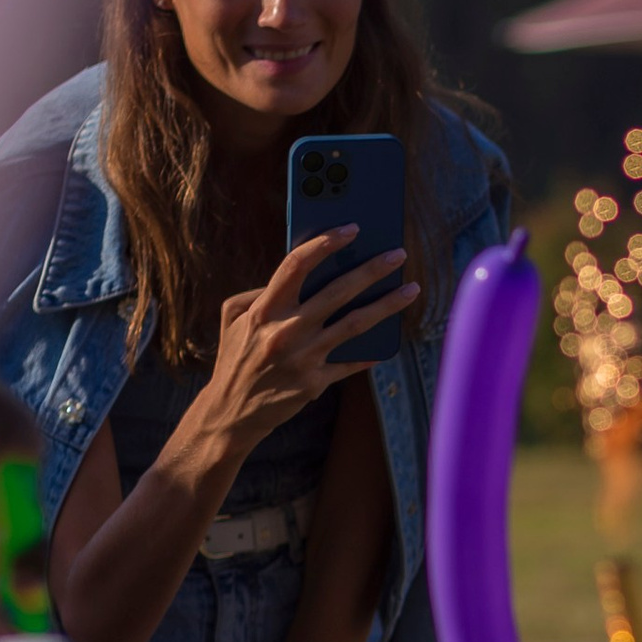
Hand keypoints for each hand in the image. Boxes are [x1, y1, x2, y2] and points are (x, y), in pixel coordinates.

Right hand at [194, 228, 415, 459]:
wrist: (231, 412)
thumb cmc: (236, 357)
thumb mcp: (233, 318)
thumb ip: (260, 292)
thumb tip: (298, 276)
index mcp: (264, 309)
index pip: (297, 265)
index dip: (325, 243)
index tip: (351, 229)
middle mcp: (285, 331)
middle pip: (338, 292)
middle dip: (372, 269)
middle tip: (398, 255)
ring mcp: (303, 358)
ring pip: (355, 325)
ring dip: (387, 305)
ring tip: (411, 289)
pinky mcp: (314, 383)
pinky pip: (351, 363)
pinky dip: (372, 353)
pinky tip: (391, 341)